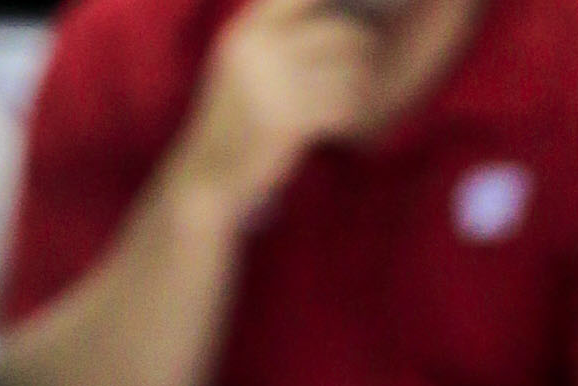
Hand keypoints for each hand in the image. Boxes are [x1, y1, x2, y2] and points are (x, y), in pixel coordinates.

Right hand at [174, 0, 388, 220]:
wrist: (207, 175)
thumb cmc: (230, 124)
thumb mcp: (238, 68)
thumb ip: (267, 42)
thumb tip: (318, 17)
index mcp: (245, 32)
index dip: (329, 2)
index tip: (351, 14)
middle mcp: (259, 49)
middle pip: (335, 32)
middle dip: (361, 46)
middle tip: (370, 60)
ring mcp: (275, 84)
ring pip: (345, 71)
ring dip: (361, 84)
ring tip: (362, 94)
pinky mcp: (290, 121)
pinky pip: (341, 106)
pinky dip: (352, 114)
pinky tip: (349, 122)